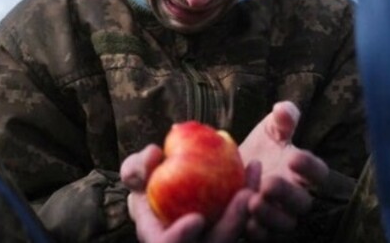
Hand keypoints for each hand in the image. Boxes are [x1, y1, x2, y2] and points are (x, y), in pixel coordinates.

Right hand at [120, 144, 255, 242]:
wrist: (163, 185)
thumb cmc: (145, 180)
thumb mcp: (135, 171)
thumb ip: (137, 167)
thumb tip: (153, 155)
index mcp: (161, 239)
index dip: (181, 238)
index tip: (196, 219)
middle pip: (216, 242)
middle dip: (232, 223)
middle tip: (245, 194)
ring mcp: (214, 236)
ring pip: (236, 230)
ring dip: (248, 204)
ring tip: (254, 172)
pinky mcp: (229, 224)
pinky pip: (244, 213)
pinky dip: (250, 190)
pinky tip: (254, 166)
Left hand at [239, 101, 329, 240]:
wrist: (231, 173)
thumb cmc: (258, 150)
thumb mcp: (269, 131)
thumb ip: (281, 120)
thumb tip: (284, 109)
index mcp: (303, 173)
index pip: (319, 173)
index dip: (311, 168)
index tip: (294, 158)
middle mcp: (295, 198)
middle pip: (302, 203)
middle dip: (287, 194)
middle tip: (269, 182)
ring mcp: (280, 216)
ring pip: (285, 224)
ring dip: (270, 215)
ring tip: (253, 201)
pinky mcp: (262, 231)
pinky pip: (264, 238)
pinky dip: (255, 231)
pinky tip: (243, 219)